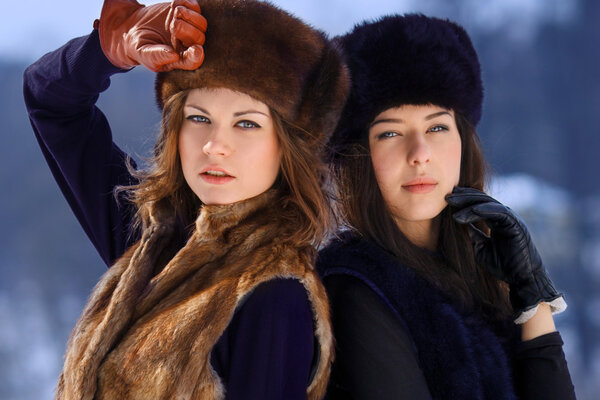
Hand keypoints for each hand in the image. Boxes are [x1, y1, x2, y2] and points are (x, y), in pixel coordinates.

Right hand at [97, 0, 206, 71]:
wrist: (133, 28)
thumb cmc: (140, 46)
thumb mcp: (144, 53)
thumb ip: (157, 56)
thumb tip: (174, 56)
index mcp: (180, 59)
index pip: (194, 60)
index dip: (197, 55)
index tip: (195, 49)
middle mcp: (188, 45)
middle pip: (199, 38)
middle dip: (185, 30)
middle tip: (172, 25)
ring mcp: (189, 28)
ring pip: (201, 23)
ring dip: (188, 16)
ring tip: (173, 14)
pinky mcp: (187, 13)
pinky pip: (195, 7)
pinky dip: (185, 4)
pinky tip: (173, 6)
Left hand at [445, 186, 565, 322]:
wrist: (522, 279)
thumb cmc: (503, 266)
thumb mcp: (481, 248)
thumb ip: (473, 235)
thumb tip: (461, 223)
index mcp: (497, 222)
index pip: (479, 205)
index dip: (464, 200)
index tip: (448, 199)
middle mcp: (505, 218)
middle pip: (482, 200)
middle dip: (464, 197)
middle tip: (447, 197)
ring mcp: (511, 220)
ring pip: (489, 204)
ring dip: (469, 204)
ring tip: (453, 204)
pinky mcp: (516, 225)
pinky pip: (500, 213)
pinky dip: (486, 210)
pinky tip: (472, 210)